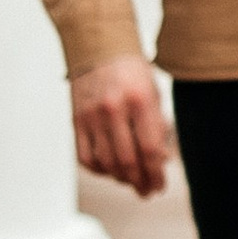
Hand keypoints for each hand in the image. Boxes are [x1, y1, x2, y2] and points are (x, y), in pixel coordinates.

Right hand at [72, 52, 169, 196]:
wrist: (99, 48)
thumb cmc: (132, 72)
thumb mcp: (154, 93)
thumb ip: (158, 126)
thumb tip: (161, 162)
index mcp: (140, 100)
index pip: (150, 149)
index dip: (156, 174)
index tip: (159, 186)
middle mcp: (114, 109)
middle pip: (128, 161)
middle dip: (140, 182)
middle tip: (147, 191)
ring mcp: (92, 116)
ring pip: (106, 163)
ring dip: (121, 179)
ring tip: (132, 182)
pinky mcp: (76, 120)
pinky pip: (85, 157)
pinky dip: (98, 170)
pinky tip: (110, 170)